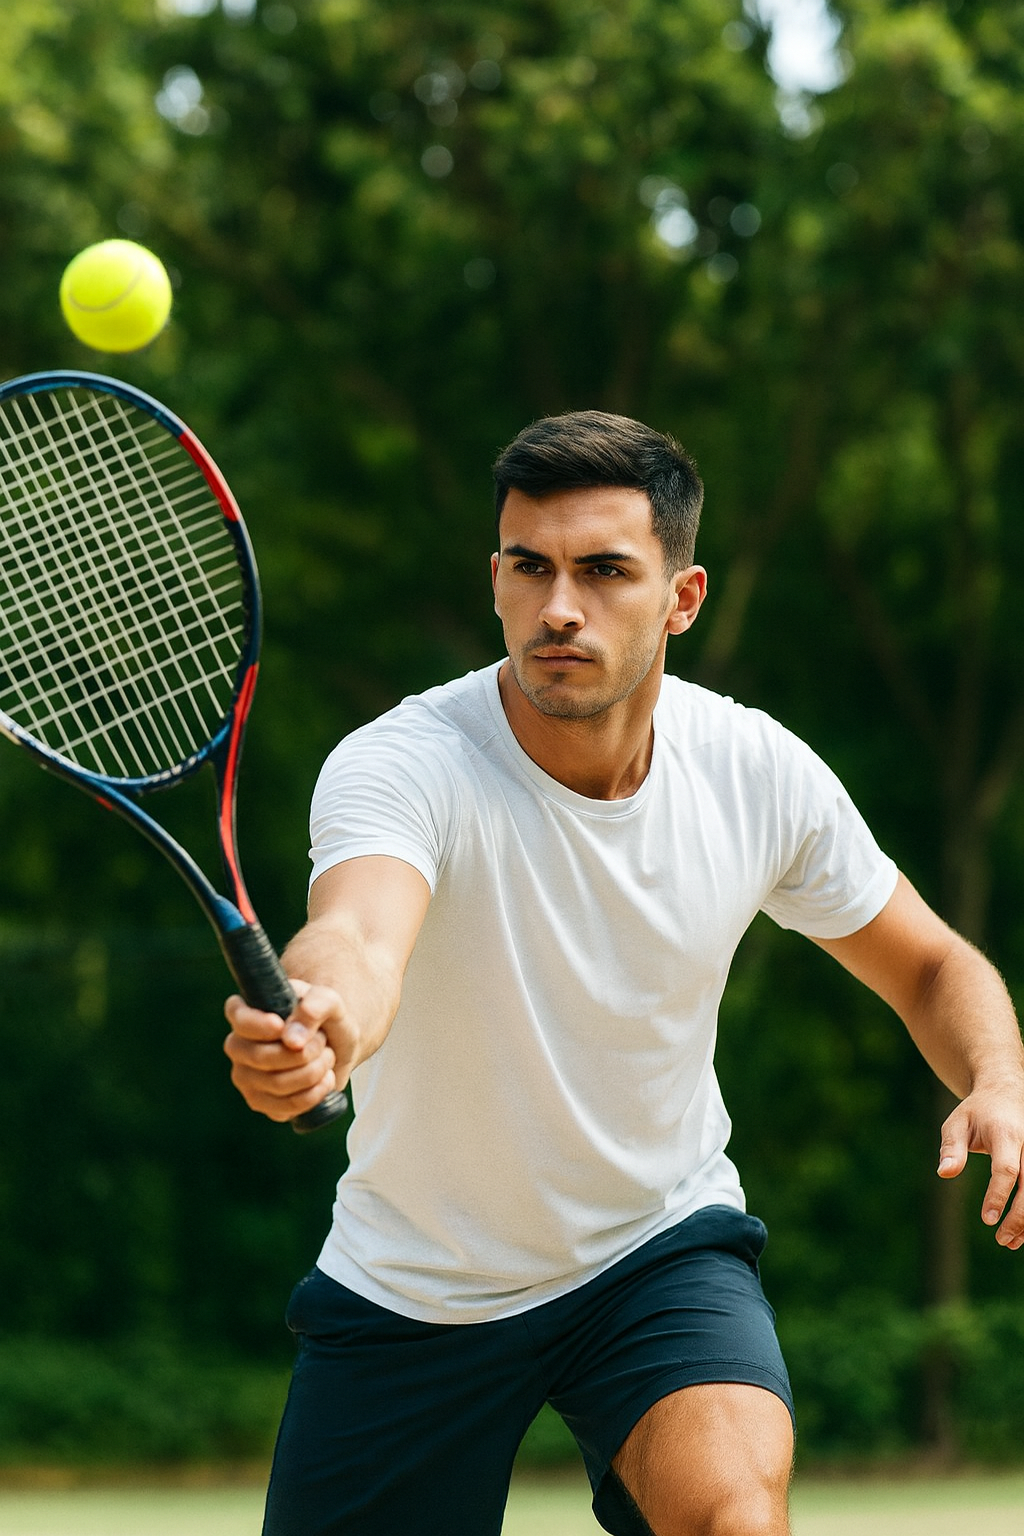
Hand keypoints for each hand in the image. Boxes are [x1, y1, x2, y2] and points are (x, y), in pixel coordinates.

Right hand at [223, 979, 350, 1122]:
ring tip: (326, 1057)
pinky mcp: (261, 1102)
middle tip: (322, 1042)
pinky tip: (325, 1079)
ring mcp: (246, 1077)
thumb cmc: (324, 1019)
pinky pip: (287, 1106)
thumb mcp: (329, 1001)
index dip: (258, 1025)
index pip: (238, 1018)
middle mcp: (239, 1046)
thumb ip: (315, 1007)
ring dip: (314, 1071)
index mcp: (247, 1012)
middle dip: (303, 1052)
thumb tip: (292, 1041)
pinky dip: (315, 1093)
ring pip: (277, 1084)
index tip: (281, 1026)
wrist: (336, 1046)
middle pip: (260, 1057)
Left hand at [937, 1085, 1023, 1248]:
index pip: (1006, 1169)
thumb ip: (952, 1148)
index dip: (998, 1196)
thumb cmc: (977, 1112)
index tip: (987, 1219)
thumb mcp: (957, 1123)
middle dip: (1018, 1217)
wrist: (1005, 1092)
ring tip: (1009, 1242)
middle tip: (1000, 1239)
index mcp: (1006, 1134)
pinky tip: (1022, 1232)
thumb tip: (944, 1173)